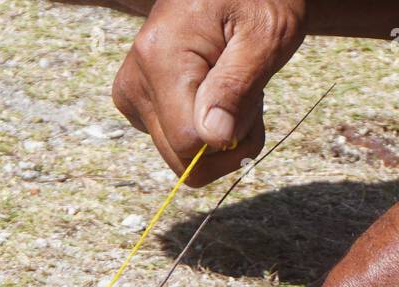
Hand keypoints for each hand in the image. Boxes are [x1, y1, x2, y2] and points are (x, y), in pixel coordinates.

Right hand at [110, 0, 306, 185]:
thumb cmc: (256, 0)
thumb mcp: (265, 36)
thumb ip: (236, 87)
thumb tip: (213, 139)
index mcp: (160, 59)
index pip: (189, 142)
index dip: (231, 141)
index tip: (256, 104)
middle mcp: (135, 81)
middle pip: (181, 158)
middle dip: (226, 143)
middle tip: (250, 97)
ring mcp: (133, 95)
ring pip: (180, 156)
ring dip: (221, 135)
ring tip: (235, 85)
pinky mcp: (138, 103)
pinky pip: (177, 142)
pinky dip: (207, 127)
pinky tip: (219, 89)